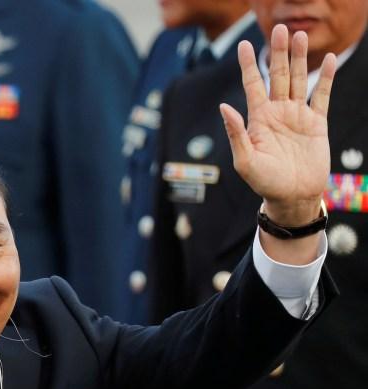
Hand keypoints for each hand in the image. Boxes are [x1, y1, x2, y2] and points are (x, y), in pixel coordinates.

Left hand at [221, 25, 335, 226]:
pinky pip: (322, 96)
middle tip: (279, 28)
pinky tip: (328, 59)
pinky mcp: (317, 123)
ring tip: (298, 36)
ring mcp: (297, 116)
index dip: (249, 65)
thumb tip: (224, 106)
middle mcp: (277, 113)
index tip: (244, 45)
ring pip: (299, 80)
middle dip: (278, 53)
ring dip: (299, 59)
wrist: (293, 196)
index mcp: (258, 119)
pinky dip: (325, 78)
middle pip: (278, 76)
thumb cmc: (264, 182)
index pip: (252, 85)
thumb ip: (236, 133)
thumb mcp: (245, 161)